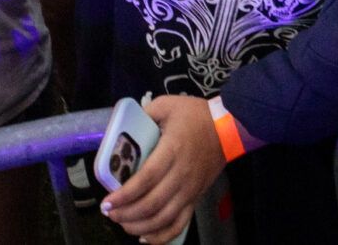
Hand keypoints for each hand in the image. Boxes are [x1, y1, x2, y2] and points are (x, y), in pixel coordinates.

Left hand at [99, 96, 225, 241]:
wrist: (230, 126)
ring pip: (163, 218)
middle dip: (126, 213)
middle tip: (110, 212)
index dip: (125, 194)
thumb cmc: (196, 115)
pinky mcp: (196, 198)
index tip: (107, 201)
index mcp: (172, 151)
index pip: (146, 179)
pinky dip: (162, 236)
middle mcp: (181, 175)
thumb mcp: (168, 105)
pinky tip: (145, 237)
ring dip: (139, 226)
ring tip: (122, 223)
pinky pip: (180, 224)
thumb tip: (124, 127)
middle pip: (152, 204)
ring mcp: (190, 190)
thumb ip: (145, 113)